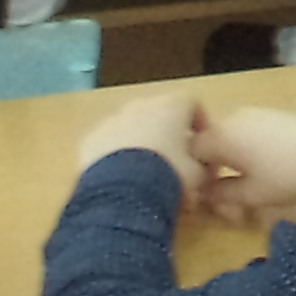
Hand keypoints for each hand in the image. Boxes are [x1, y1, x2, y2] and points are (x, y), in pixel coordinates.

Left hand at [76, 90, 202, 177]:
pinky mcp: (90, 139)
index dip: (199, 124)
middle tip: (174, 160)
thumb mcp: (199, 174)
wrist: (123, 191)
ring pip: (131, 127)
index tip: (203, 145)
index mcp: (172, 105)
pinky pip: (109, 143)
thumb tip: (204, 167)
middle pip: (159, 113)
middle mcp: (141, 105)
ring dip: (140, 143)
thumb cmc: (170, 174)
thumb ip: (204, 164)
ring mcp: (112, 120)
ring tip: (146, 172)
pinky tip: (122, 178)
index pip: (192, 103)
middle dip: (167, 133)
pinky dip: (116, 155)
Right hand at [190, 105, 295, 224]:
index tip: (209, 191)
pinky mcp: (274, 113)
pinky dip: (249, 146)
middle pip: (211, 140)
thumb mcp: (251, 194)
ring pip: (231, 135)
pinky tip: (268, 163)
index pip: (191, 151)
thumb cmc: (286, 176)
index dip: (196, 173)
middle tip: (229, 188)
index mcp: (220, 136)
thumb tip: (204, 193)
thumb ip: (220, 194)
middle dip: (215, 165)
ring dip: (233, 155)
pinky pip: (249, 129)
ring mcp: (255, 112)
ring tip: (251, 178)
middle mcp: (233, 118)